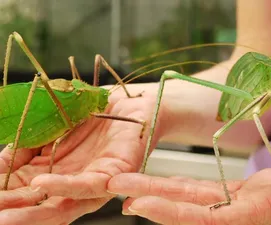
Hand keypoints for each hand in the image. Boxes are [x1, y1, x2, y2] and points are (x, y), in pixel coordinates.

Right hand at [0, 85, 162, 224]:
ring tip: (4, 215)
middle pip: (38, 207)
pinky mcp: (113, 174)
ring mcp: (92, 183)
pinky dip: (64, 185)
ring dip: (32, 213)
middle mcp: (71, 184)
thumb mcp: (47, 128)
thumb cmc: (88, 115)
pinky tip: (41, 184)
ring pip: (61, 206)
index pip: (20, 193)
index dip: (2, 197)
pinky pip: (88, 185)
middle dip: (12, 213)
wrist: (126, 101)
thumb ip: (23, 147)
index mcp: (52, 174)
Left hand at [107, 118, 270, 224]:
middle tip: (117, 189)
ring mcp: (254, 199)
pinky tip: (163, 183)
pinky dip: (184, 187)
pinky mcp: (255, 187)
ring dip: (162, 192)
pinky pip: (212, 191)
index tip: (142, 203)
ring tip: (128, 185)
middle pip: (196, 210)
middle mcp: (258, 208)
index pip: (215, 217)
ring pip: (199, 201)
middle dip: (155, 200)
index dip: (177, 212)